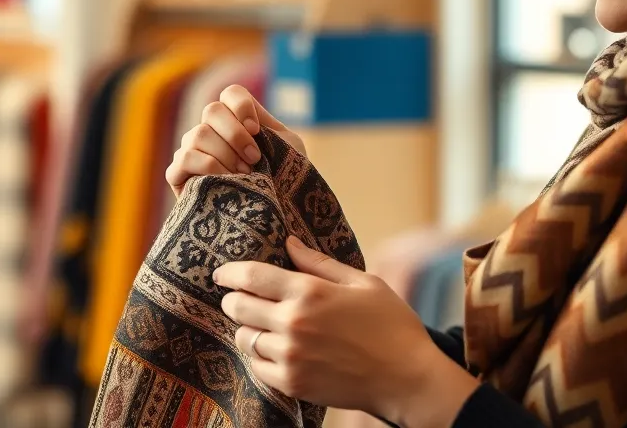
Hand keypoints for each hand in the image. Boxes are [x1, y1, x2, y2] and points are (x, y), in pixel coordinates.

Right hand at [165, 84, 305, 196]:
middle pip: (212, 110)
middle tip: (254, 158)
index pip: (230, 94)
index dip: (242, 106)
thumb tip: (243, 113)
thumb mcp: (286, 148)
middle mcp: (210, 132)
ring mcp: (191, 151)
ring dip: (225, 153)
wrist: (277, 217)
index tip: (256, 130)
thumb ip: (267, 124)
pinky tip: (226, 180)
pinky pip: (184, 158)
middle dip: (235, 134)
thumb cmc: (284, 182)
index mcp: (237, 121)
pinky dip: (207, 166)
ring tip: (244, 174)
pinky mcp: (178, 175)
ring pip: (198, 133)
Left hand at [215, 236, 478, 425]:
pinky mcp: (292, 383)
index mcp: (309, 292)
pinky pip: (256, 366)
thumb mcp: (362, 282)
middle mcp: (293, 323)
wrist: (406, 378)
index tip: (221, 273)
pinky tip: (272, 349)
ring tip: (260, 325)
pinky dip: (258, 356)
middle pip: (238, 307)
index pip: (251, 276)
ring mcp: (290, 356)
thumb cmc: (390, 324)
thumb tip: (288, 243)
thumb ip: (320, 263)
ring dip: (247, 328)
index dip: (229, 272)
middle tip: (238, 298)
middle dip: (233, 299)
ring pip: (244, 337)